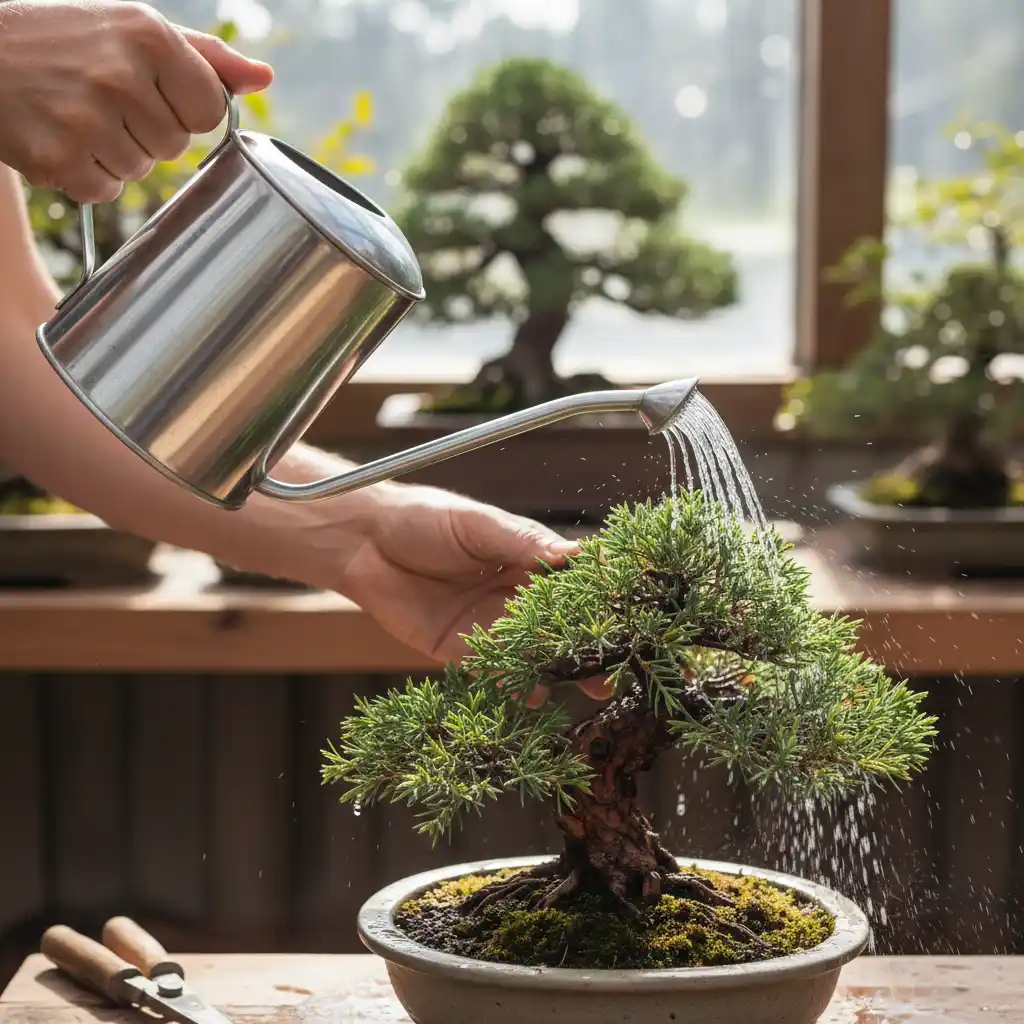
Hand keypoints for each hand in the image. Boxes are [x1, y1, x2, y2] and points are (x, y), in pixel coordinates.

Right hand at [0, 1, 272, 202]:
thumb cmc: (66, 40)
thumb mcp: (133, 29)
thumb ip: (205, 58)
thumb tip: (264, 79)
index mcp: (150, 36)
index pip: (211, 111)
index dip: (184, 110)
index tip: (151, 91)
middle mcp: (120, 75)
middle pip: (175, 146)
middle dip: (145, 131)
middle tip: (101, 99)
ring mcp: (87, 119)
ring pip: (140, 171)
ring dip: (114, 154)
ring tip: (75, 114)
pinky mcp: (58, 157)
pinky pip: (103, 191)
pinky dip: (83, 174)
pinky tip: (58, 137)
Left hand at [339, 485, 613, 705]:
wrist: (363, 542)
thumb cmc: (422, 518)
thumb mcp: (477, 525)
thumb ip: (522, 542)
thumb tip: (573, 554)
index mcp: (525, 558)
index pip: (572, 581)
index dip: (599, 598)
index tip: (631, 612)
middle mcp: (513, 595)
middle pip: (561, 625)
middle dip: (591, 646)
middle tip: (619, 665)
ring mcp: (490, 625)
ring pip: (534, 652)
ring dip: (561, 669)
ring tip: (590, 685)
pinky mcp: (461, 650)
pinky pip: (495, 672)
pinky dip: (516, 685)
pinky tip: (534, 693)